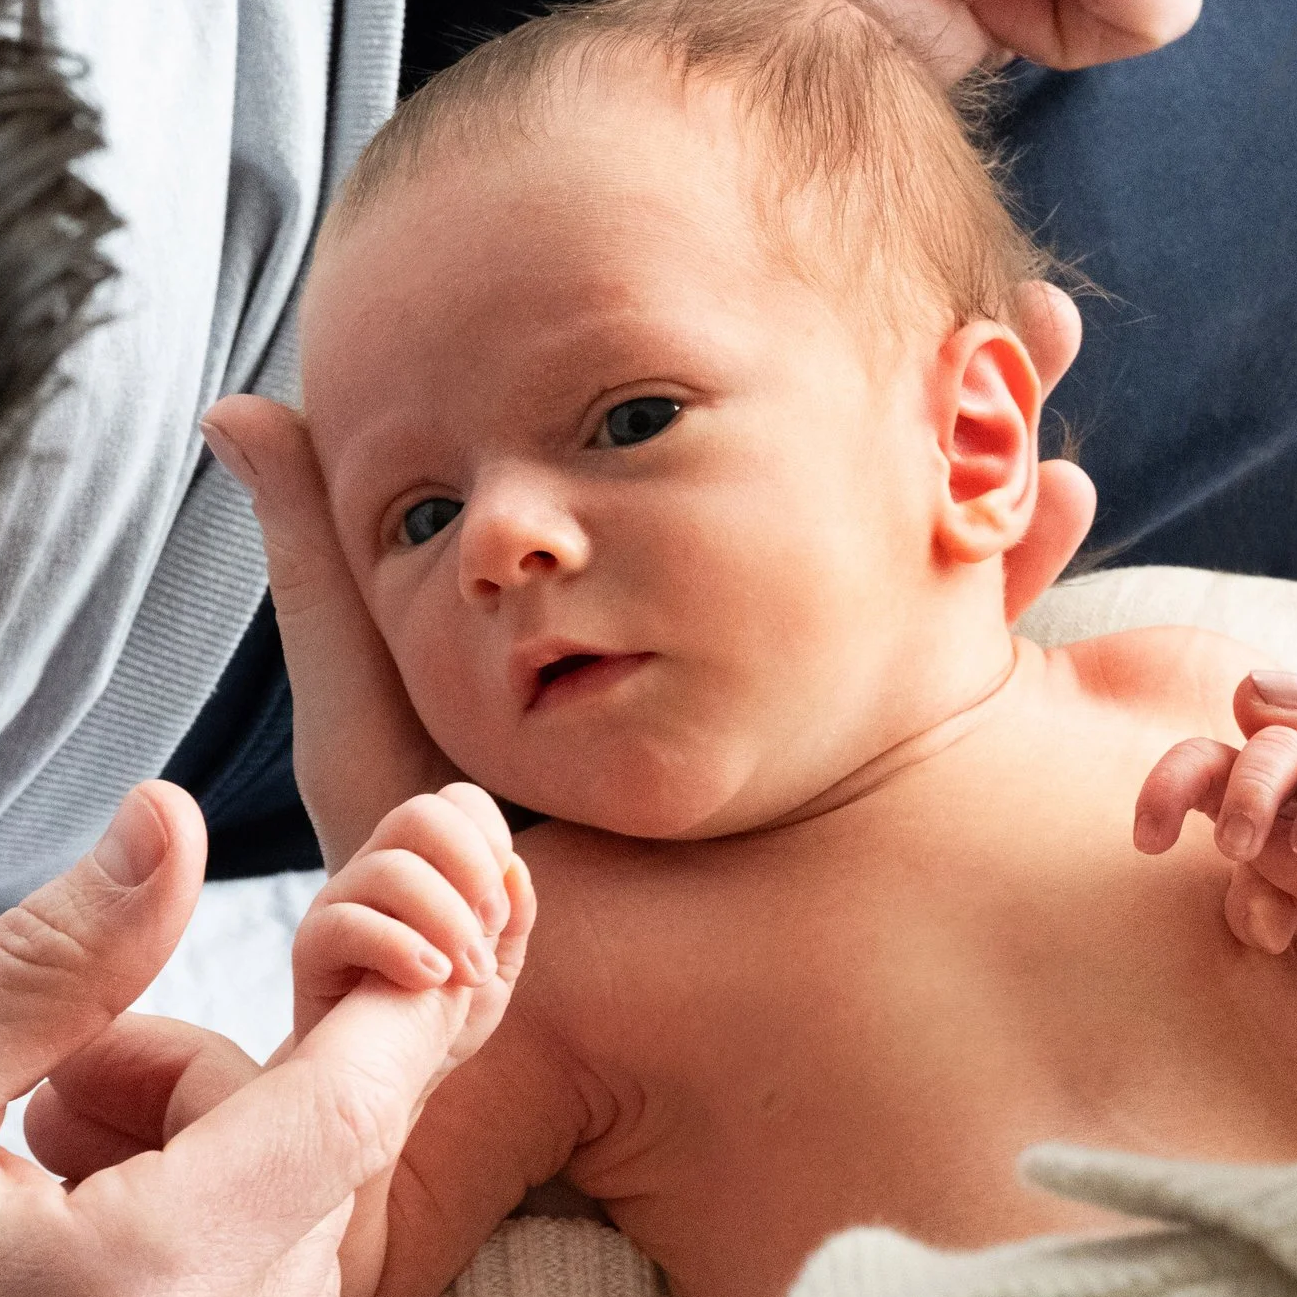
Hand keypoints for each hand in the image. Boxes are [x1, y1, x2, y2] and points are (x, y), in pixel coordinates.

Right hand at [0, 783, 459, 1296]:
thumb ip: (55, 958)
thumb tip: (176, 819)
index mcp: (133, 1296)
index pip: (350, 1111)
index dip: (388, 1000)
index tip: (394, 923)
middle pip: (316, 1165)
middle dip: (211, 1094)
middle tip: (56, 1104)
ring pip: (304, 1244)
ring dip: (212, 1188)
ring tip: (43, 1212)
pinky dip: (210, 1279)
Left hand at [202, 274, 1091, 837]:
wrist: (548, 1038)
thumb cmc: (445, 879)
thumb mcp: (379, 707)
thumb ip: (323, 567)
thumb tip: (234, 399)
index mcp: (646, 598)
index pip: (729, 442)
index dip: (803, 346)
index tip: (857, 258)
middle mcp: (750, 629)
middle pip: (857, 470)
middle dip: (941, 379)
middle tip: (1007, 296)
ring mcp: (833, 696)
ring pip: (935, 539)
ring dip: (1000, 443)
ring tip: (1046, 344)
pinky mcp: (886, 766)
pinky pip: (961, 653)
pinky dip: (1012, 572)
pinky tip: (1062, 492)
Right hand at [289, 783, 533, 1070]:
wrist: (381, 1084)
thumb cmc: (438, 1018)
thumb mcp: (495, 971)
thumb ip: (513, 919)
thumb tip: (515, 867)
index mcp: (425, 861)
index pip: (454, 802)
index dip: (489, 837)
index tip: (502, 904)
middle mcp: (378, 867)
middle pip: (419, 815)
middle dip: (470, 865)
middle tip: (490, 926)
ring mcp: (340, 901)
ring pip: (390, 868)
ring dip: (446, 918)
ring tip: (468, 972)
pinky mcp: (311, 945)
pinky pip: (348, 922)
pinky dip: (401, 947)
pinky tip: (431, 980)